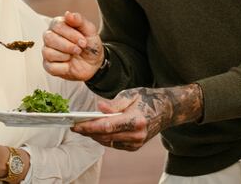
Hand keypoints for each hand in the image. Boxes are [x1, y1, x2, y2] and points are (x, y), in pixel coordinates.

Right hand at [42, 11, 102, 80]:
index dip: (71, 34)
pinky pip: (50, 66)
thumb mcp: (90, 31)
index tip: (83, 41)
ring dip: (66, 56)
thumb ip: (79, 20)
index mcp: (59, 25)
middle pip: (49, 38)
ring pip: (48, 52)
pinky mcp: (48, 65)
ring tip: (74, 56)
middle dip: (68, 45)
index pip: (57, 26)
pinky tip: (69, 64)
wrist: (94, 63)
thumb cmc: (90, 44)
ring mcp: (47, 51)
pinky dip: (63, 67)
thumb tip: (68, 14)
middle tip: (79, 49)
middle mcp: (50, 37)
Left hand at [71, 84, 202, 150]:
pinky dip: (103, 137)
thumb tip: (99, 108)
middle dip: (88, 132)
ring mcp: (136, 143)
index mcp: (136, 120)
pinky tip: (95, 131)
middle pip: (105, 136)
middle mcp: (137, 135)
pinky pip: (114, 144)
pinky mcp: (134, 146)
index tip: (76, 124)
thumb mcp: (131, 95)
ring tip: (81, 128)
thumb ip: (114, 104)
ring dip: (93, 135)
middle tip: (74, 126)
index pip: (107, 126)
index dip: (90, 126)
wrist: (166, 110)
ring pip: (108, 142)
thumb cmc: (148, 99)